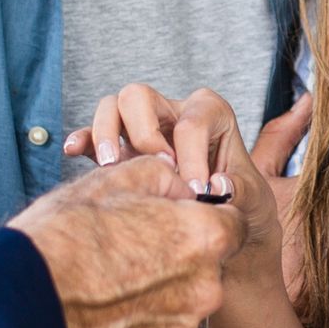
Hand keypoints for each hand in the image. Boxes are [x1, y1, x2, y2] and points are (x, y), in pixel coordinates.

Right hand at [6, 158, 241, 327]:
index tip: (171, 231)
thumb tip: (180, 185)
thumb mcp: (110, 182)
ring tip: (106, 301)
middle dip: (174, 271)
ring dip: (154, 312)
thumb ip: (161, 176)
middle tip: (125, 267)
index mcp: (203, 238)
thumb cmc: (60, 237)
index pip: (229, 228)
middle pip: (203, 277)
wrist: (16, 301)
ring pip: (179, 321)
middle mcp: (204, 290)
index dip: (199, 226)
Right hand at [66, 85, 310, 288]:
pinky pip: (94, 137)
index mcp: (210, 114)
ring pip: (112, 108)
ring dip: (105, 132)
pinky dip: (84, 140)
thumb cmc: (244, 207)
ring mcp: (143, 130)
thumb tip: (217, 185)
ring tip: (111, 164)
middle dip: (143, 134)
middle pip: (139, 97)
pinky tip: (74, 150)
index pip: (193, 122)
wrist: (226, 230)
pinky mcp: (121, 152)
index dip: (191, 157)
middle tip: (155, 172)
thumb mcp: (254, 200)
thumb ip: (242, 190)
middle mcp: (172, 113)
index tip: (195, 192)